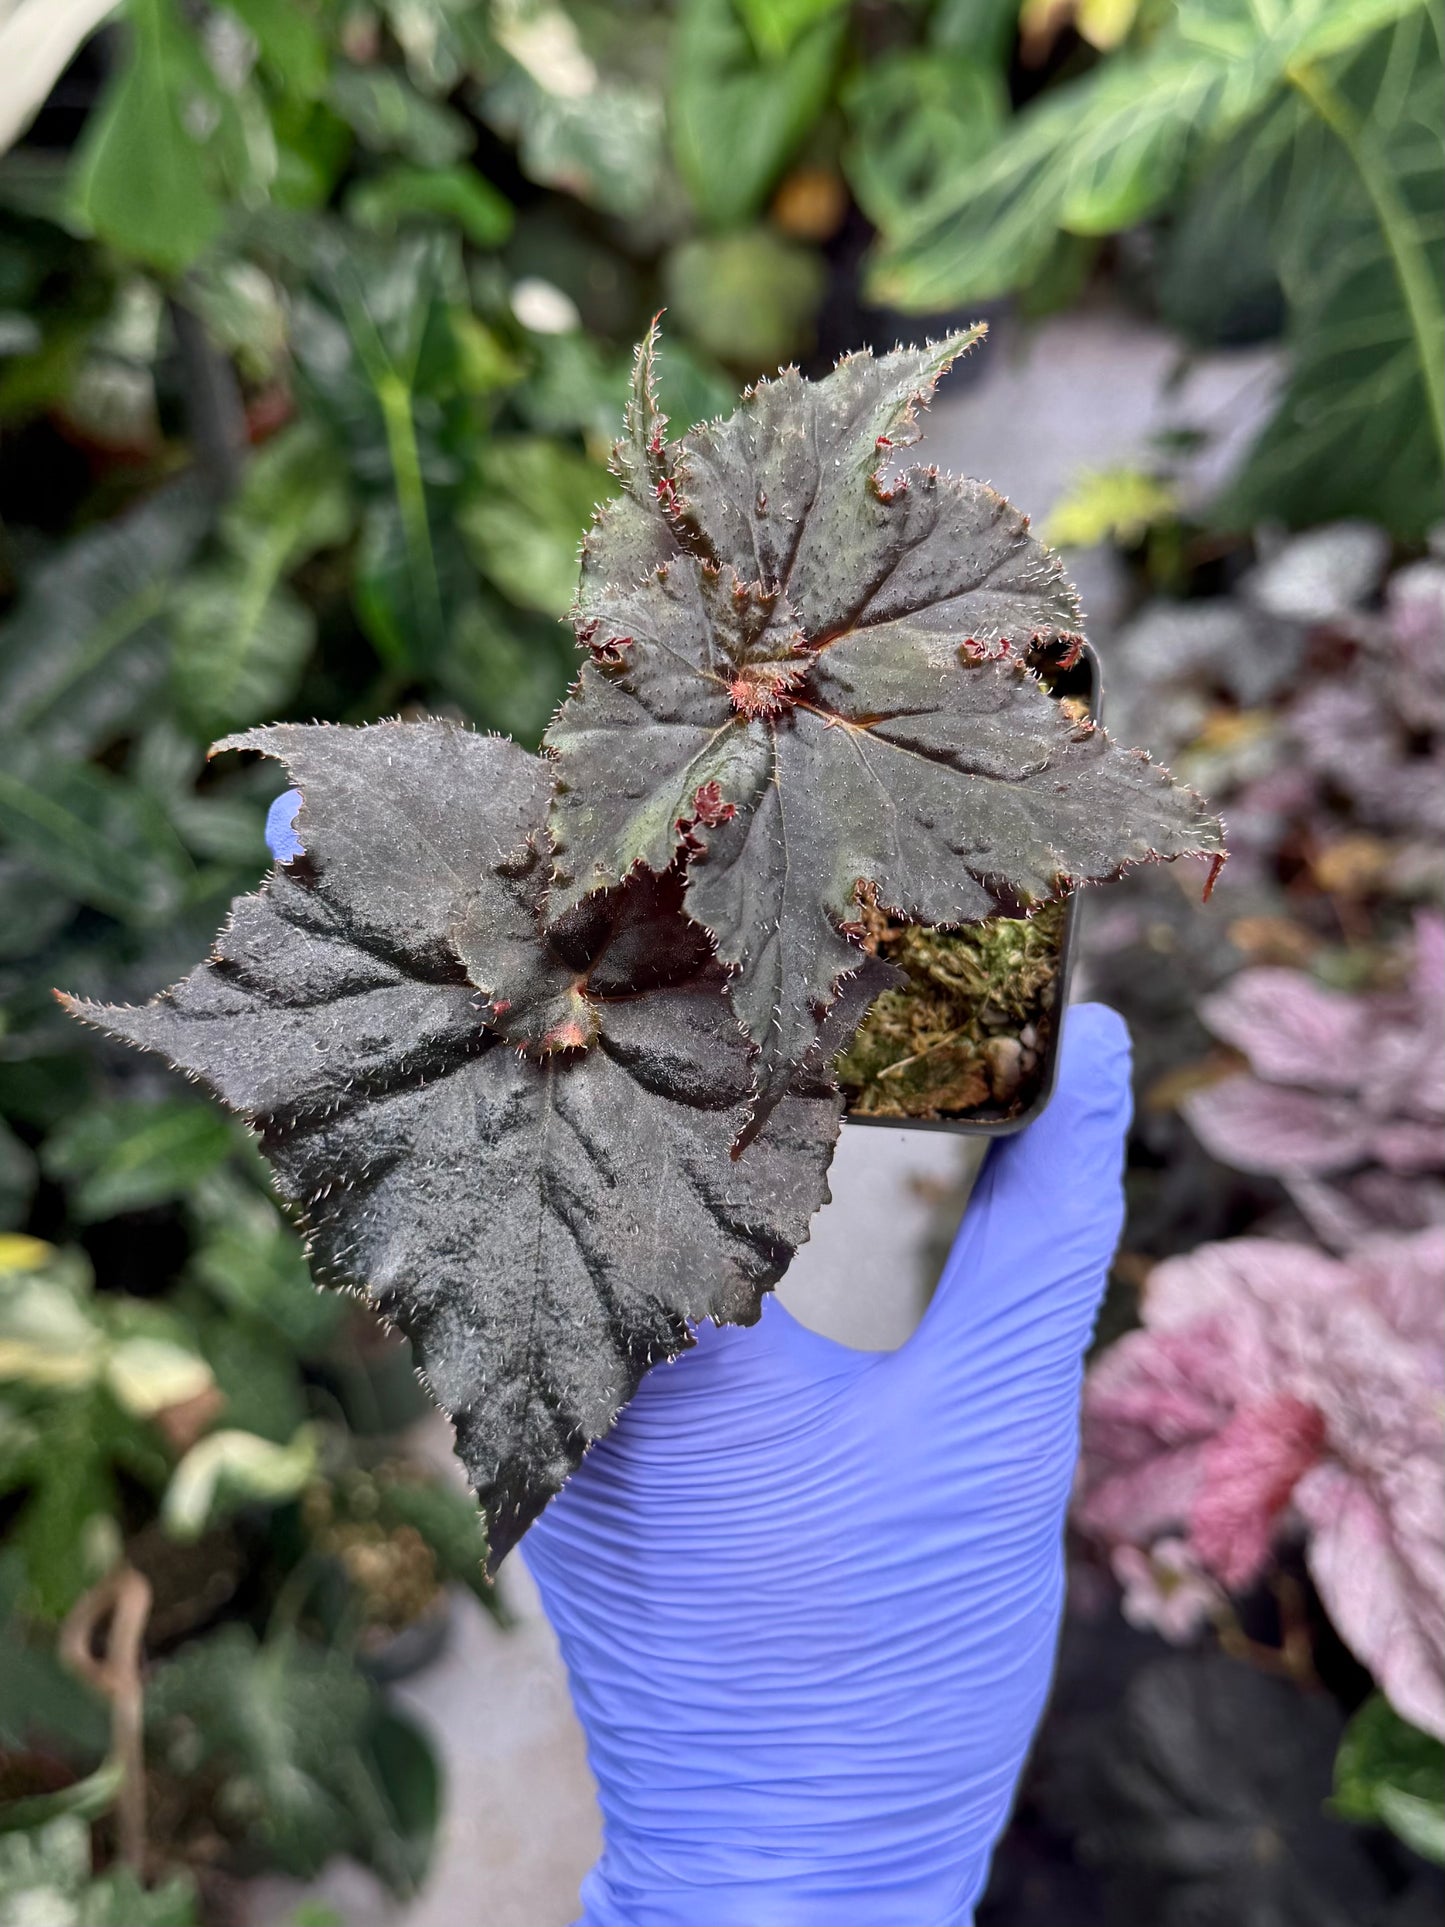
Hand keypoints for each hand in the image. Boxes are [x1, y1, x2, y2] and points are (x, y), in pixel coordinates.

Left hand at [522, 1004, 1131, 1926]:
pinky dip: (650, 1220)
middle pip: (599, 1141)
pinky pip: (589, 1297)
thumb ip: (1045, 1230)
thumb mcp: (995, 1430)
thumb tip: (1096, 1049)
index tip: (769, 900)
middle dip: (663, 1030)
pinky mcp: (565, 1466)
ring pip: (584, 1216)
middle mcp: (560, 1358)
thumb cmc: (893, 1666)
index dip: (717, 983)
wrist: (796, 1872)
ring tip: (723, 1015)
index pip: (660, 1097)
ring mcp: (545, 1418)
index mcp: (656, 1331)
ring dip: (652, 1125)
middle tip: (738, 927)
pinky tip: (709, 1171)